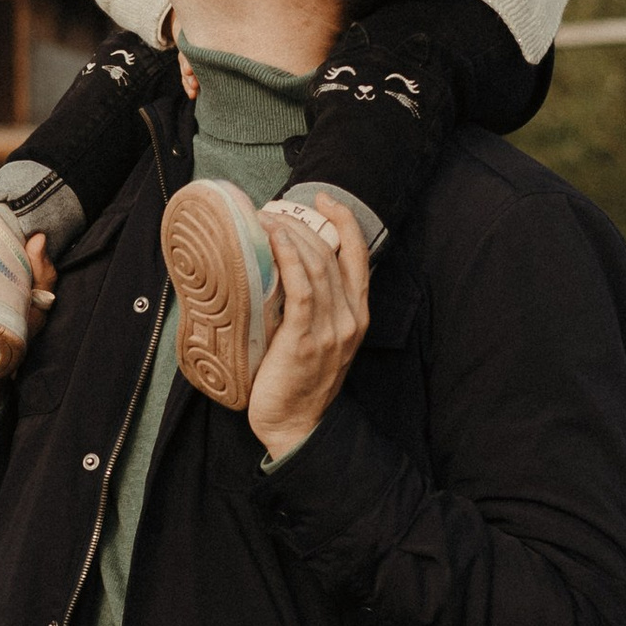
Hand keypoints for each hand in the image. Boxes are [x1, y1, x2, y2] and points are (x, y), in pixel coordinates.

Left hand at [249, 201, 367, 461]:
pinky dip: (289, 258)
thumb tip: (282, 269)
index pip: (359, 256)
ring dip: (291, 235)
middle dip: (305, 223)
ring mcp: (331, 329)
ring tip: (266, 218)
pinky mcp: (306, 339)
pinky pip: (301, 288)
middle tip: (275, 209)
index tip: (324, 199)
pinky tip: (273, 240)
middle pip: (332, 254)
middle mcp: (350, 318)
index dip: (345, 221)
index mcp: (357, 315)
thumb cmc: (299, 383)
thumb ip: (312, 307)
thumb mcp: (318, 339)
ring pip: (317, 266)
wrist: (297, 426)